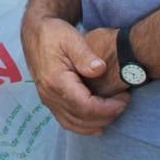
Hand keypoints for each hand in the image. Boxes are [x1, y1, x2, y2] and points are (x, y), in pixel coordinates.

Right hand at [21, 15, 129, 134]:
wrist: (35, 32)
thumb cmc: (54, 33)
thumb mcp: (71, 38)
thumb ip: (85, 55)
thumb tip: (100, 70)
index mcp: (56, 81)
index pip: (86, 106)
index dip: (108, 108)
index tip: (124, 99)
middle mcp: (49, 95)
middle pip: (82, 119)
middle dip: (106, 116)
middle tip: (123, 104)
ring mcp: (48, 99)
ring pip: (74, 124)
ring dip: (96, 124)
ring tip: (114, 112)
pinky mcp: (49, 100)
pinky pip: (66, 121)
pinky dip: (83, 126)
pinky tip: (97, 122)